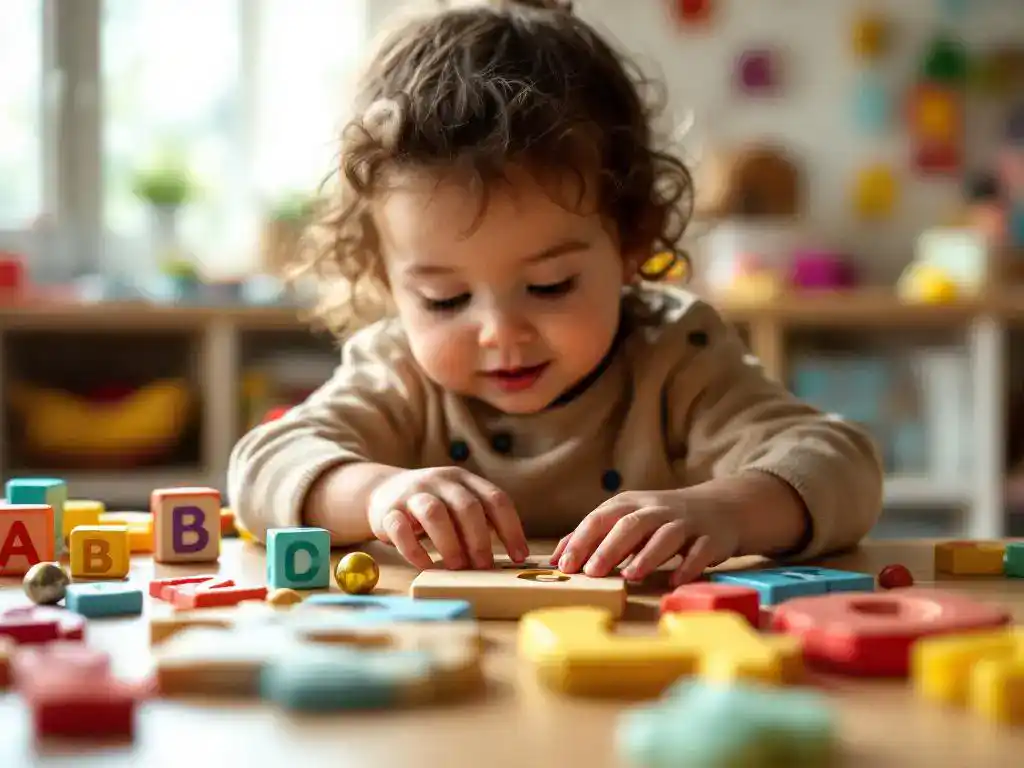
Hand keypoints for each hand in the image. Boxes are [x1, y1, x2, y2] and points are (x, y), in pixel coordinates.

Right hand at [368, 466, 528, 570]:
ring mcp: (412, 494)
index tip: (519, 556)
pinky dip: (415, 551)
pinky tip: (426, 566)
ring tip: (458, 567)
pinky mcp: (388, 512)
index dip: (511, 528)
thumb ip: (478, 522)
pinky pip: (401, 530)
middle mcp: (440, 481)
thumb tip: (507, 558)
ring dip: (450, 544)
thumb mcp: (457, 504)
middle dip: (479, 539)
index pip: (496, 499)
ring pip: (434, 513)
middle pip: (466, 506)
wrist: (382, 491)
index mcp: (464, 480)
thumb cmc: (432, 507)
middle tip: (485, 566)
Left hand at [549, 489, 739, 586]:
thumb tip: (556, 558)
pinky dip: (688, 565)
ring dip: (647, 555)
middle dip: (609, 547)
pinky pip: (700, 551)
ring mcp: (685, 522)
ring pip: (665, 535)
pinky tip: (674, 580)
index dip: (581, 540)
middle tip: (591, 572)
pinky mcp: (711, 537)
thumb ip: (594, 537)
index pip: (600, 518)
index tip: (565, 565)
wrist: (721, 507)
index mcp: (630, 504)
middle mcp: (656, 509)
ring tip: (630, 576)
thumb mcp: (627, 520)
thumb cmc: (662, 519)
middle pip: (630, 524)